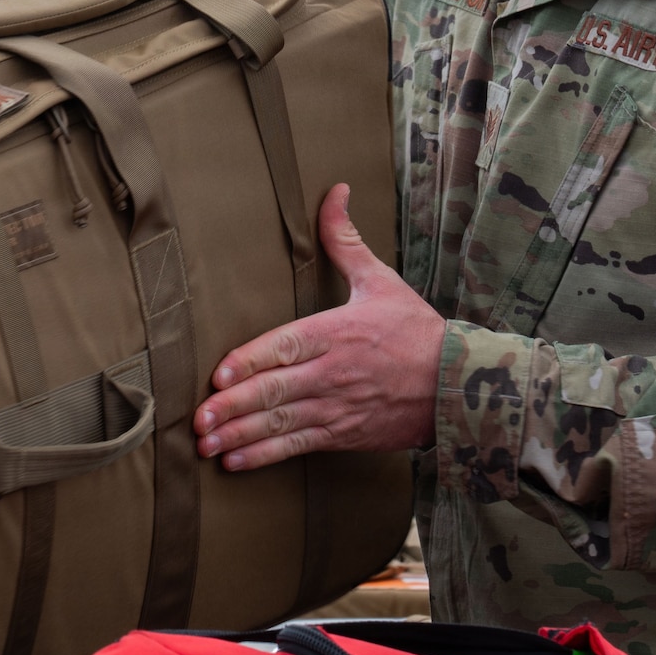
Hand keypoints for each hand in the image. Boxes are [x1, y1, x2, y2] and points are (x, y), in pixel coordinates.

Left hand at [194, 184, 445, 470]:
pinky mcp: (344, 433)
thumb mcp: (380, 279)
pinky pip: (299, 446)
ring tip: (206, 445)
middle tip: (198, 419)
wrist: (457, 384)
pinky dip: (267, 455)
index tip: (219, 374)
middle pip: (277, 390)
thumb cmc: (415, 329)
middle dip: (234, 406)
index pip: (286, 346)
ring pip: (282, 422)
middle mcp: (333, 372)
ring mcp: (337, 407)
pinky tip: (236, 462)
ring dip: (241, 436)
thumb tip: (333, 191)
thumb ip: (344, 240)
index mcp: (337, 332)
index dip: (251, 361)